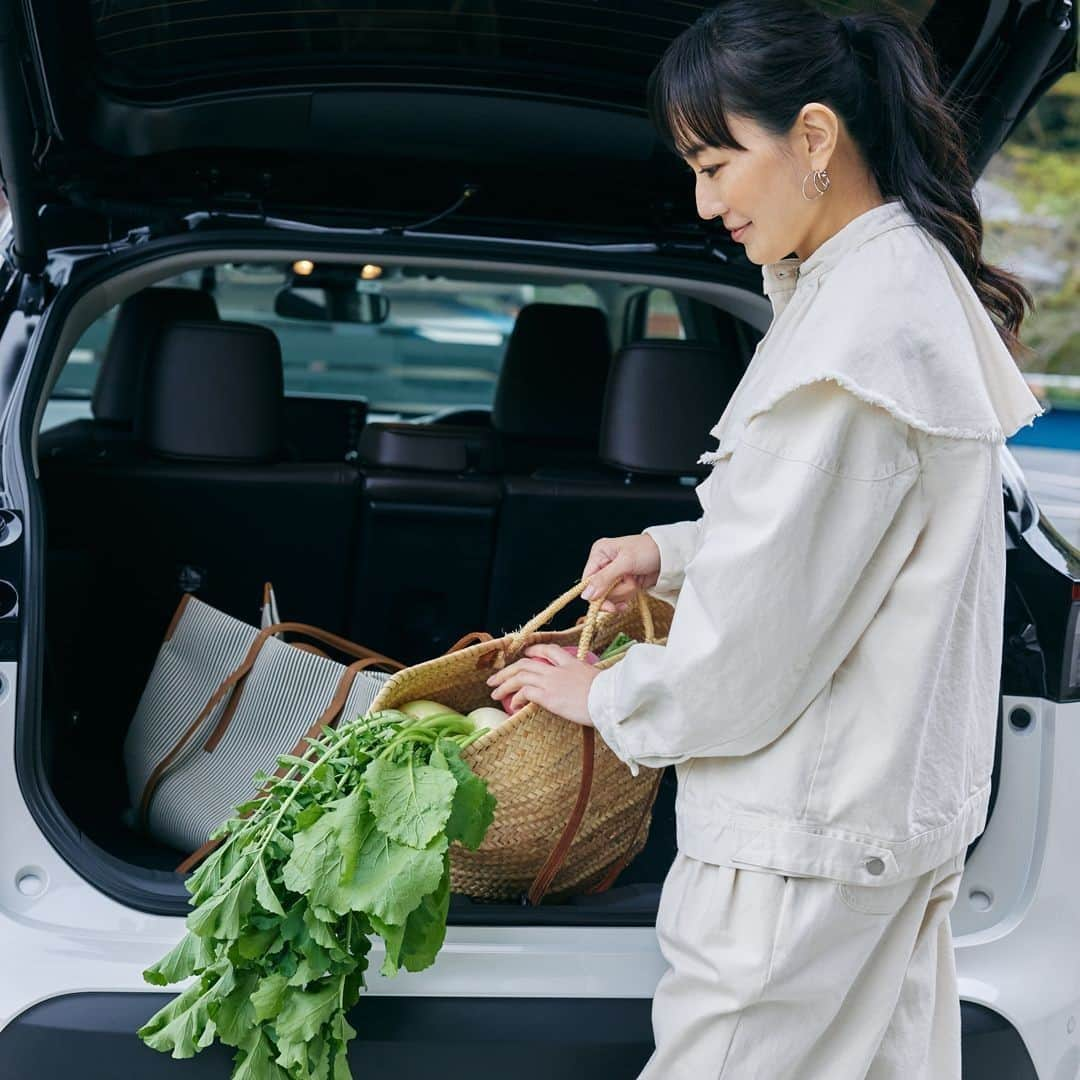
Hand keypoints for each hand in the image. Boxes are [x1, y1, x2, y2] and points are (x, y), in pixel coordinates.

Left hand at [485, 643, 599, 725]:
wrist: (610, 700)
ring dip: (504, 684)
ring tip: (494, 692)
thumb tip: (585, 691)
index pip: (549, 650)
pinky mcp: (548, 695)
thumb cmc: (610, 695)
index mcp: (572, 663)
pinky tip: (512, 704)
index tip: (526, 653)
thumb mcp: (598, 681)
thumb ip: (585, 682)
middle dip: (508, 670)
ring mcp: (551, 681)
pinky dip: (515, 697)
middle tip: (495, 678)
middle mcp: (558, 669)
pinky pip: (524, 692)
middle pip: (526, 663)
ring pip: (520, 676)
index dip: (534, 650)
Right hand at [581, 533, 661, 612]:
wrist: (669, 555)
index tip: (608, 604)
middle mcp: (604, 564)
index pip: (587, 580)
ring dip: (625, 591)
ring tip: (635, 579)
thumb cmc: (648, 550)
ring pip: (610, 595)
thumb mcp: (625, 562)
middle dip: (616, 591)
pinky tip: (635, 589)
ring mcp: (614, 575)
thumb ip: (605, 579)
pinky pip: (620, 596)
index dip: (595, 594)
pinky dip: (628, 595)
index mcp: (599, 554)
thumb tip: (586, 594)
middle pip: (598, 591)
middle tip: (629, 585)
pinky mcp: (623, 583)